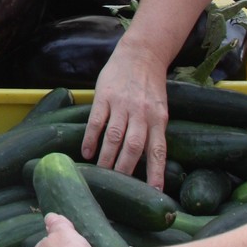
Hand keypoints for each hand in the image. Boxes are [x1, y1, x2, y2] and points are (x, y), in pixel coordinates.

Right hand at [81, 40, 168, 188]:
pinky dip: (91, 138)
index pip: (158, 150)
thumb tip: (149, 162)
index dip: (156, 173)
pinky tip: (87, 152)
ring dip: (106, 157)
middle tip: (117, 186)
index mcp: (159, 118)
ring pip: (114, 136)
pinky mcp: (105, 96)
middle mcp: (142, 113)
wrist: (140, 54)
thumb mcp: (159, 108)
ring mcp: (123, 104)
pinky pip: (97, 121)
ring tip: (100, 174)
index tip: (155, 193)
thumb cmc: (150, 86)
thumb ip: (154, 131)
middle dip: (125, 169)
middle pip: (134, 147)